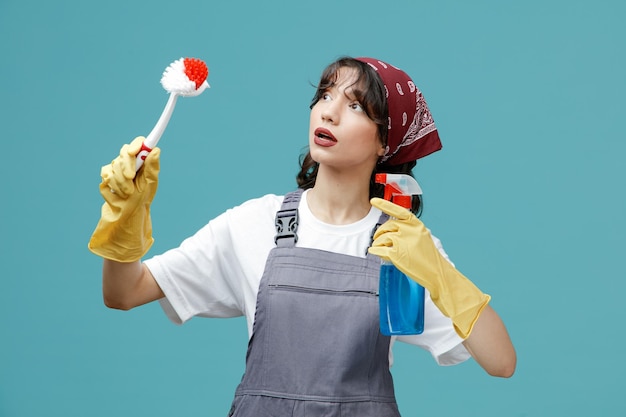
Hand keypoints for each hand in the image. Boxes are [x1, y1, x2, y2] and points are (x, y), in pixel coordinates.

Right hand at [88, 137, 159, 261]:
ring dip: (120, 181)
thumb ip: (152, 168)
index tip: (134, 152)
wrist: (126, 217)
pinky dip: (111, 186)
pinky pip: (105, 175)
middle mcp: (129, 162)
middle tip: (130, 179)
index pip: (139, 144)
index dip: (136, 145)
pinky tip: (117, 195)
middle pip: (124, 152)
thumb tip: (156, 150)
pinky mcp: (106, 177)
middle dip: (126, 166)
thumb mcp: (150, 186)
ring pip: (114, 165)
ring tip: (127, 194)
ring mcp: (117, 169)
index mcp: (142, 162)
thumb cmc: (141, 201)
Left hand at [368, 197, 489, 338]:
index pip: (398, 211)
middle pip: (387, 226)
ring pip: (381, 238)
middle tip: (378, 239)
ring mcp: (402, 242)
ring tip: (380, 249)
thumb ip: (409, 231)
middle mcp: (409, 231)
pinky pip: (378, 249)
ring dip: (377, 244)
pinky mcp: (396, 254)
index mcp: (417, 225)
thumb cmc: (429, 258)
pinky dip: (374, 251)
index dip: (384, 205)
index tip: (373, 201)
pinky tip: (374, 253)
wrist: (437, 274)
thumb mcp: (422, 238)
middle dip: (380, 233)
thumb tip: (391, 229)